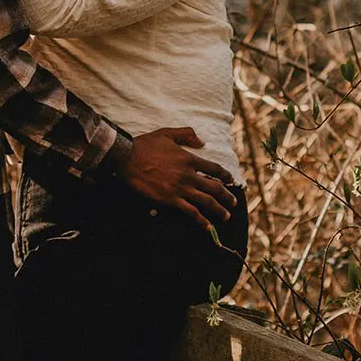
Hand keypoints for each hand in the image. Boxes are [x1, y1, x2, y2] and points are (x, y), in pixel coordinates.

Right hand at [118, 127, 236, 232]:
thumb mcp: (167, 133)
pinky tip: (208, 227)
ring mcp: (180, 189)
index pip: (214, 168)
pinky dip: (201, 220)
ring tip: (226, 216)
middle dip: (227, 196)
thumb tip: (202, 142)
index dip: (225, 175)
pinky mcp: (170, 200)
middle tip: (233, 202)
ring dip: (219, 210)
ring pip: (206, 201)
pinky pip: (190, 212)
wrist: (127, 158)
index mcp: (189, 158)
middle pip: (214, 187)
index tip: (230, 180)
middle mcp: (188, 175)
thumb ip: (186, 134)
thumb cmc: (145, 145)